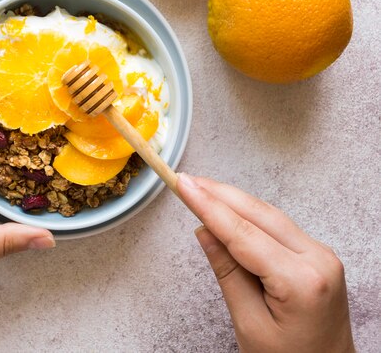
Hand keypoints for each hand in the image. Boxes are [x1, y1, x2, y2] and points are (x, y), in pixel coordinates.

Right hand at [177, 174, 353, 352]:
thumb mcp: (249, 323)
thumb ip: (227, 272)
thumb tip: (205, 231)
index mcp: (301, 281)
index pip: (243, 233)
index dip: (209, 206)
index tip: (184, 186)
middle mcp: (318, 259)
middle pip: (259, 214)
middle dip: (219, 194)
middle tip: (186, 181)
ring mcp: (321, 254)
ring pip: (269, 215)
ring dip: (232, 200)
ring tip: (200, 190)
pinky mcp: (316, 255)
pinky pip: (278, 226)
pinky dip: (249, 215)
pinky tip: (228, 209)